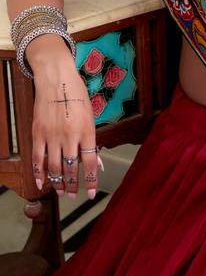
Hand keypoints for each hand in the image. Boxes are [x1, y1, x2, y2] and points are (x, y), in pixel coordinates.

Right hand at [31, 55, 101, 200]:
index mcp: (87, 131)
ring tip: (61, 192)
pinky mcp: (38, 134)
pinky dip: (39, 174)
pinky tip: (41, 183)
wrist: (56, 79)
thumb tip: (96, 163)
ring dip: (58, 183)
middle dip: (73, 186)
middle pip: (71, 168)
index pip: (90, 162)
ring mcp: (52, 136)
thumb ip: (92, 140)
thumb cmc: (77, 95)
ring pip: (54, 167)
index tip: (92, 193)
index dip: (91, 181)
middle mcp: (70, 136)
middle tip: (73, 195)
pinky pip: (38, 159)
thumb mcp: (91, 116)